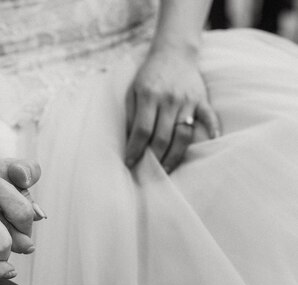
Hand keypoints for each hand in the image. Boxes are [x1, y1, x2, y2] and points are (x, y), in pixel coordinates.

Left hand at [125, 48, 220, 172]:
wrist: (173, 53)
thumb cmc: (149, 76)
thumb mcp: (132, 91)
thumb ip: (131, 116)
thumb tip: (130, 143)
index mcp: (149, 96)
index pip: (142, 131)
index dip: (136, 150)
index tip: (130, 163)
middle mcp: (169, 100)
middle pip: (163, 137)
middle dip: (154, 159)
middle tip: (148, 173)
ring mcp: (187, 100)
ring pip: (183, 134)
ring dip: (175, 155)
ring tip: (167, 169)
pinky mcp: (201, 99)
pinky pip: (209, 118)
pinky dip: (212, 131)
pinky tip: (210, 144)